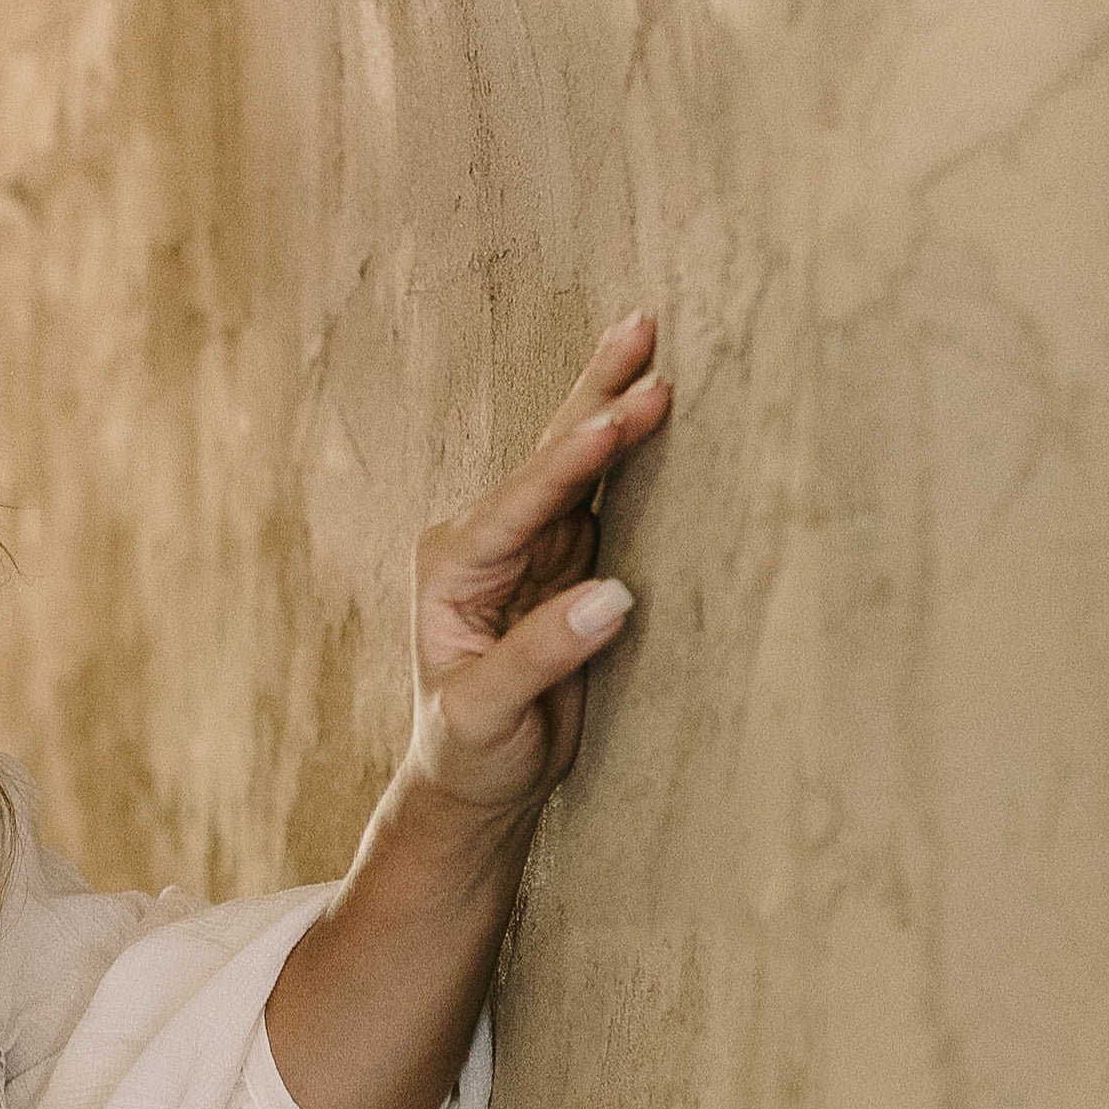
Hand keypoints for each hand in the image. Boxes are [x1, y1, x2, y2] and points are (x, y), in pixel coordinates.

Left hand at [399, 310, 672, 829]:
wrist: (477, 778)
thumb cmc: (470, 750)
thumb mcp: (486, 714)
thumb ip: (540, 656)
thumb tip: (612, 597)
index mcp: (453, 569)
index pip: (518, 505)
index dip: (570, 461)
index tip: (616, 420)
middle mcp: (487, 541)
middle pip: (547, 457)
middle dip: (595, 396)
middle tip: (643, 330)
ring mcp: (530, 543)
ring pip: (578, 460)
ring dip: (615, 400)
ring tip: (650, 332)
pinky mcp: (568, 557)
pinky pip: (606, 489)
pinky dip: (632, 444)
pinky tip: (655, 397)